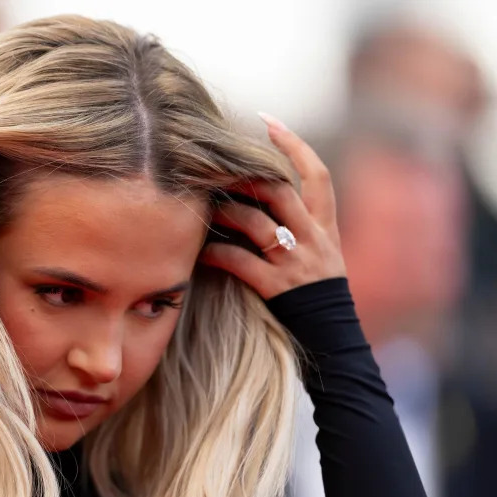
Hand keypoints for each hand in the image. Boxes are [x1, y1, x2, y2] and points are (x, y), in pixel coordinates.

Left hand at [199, 114, 346, 298]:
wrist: (334, 338)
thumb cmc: (318, 295)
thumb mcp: (323, 254)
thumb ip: (301, 226)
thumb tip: (261, 200)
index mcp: (326, 226)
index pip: (317, 174)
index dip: (293, 145)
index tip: (268, 121)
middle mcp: (313, 238)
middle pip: (279, 192)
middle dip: (243, 178)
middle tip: (214, 169)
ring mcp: (295, 261)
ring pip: (255, 223)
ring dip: (223, 214)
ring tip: (200, 209)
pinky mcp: (277, 286)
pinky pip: (239, 262)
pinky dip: (215, 254)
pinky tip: (197, 252)